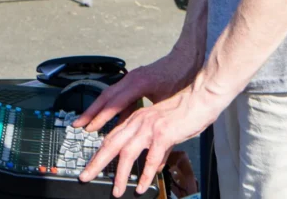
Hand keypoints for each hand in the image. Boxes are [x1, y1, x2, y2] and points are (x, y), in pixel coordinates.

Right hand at [74, 49, 197, 133]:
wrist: (187, 57)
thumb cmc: (181, 76)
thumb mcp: (169, 101)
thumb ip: (158, 121)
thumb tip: (154, 144)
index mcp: (137, 83)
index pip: (114, 102)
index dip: (101, 117)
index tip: (89, 128)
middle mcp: (131, 79)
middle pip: (105, 96)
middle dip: (91, 112)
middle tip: (78, 124)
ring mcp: (132, 78)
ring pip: (110, 95)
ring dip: (98, 109)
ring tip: (88, 123)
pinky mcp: (136, 80)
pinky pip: (120, 95)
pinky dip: (112, 107)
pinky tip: (113, 120)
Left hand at [78, 83, 222, 197]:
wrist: (201, 97)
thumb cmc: (186, 112)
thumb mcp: (165, 130)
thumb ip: (158, 148)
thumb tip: (155, 166)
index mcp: (137, 119)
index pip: (112, 137)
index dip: (98, 152)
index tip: (89, 165)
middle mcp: (139, 121)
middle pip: (111, 143)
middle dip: (96, 162)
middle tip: (85, 177)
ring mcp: (150, 126)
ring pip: (127, 152)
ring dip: (120, 174)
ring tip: (116, 191)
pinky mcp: (163, 133)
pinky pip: (151, 158)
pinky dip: (145, 174)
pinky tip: (141, 186)